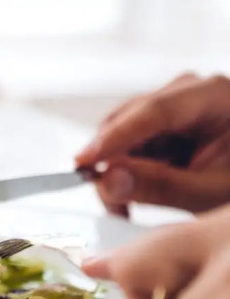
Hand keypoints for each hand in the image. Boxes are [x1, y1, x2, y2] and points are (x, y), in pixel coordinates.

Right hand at [75, 73, 229, 215]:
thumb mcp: (207, 193)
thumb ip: (158, 186)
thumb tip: (108, 179)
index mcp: (213, 96)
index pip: (154, 111)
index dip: (115, 138)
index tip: (84, 162)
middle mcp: (189, 91)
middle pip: (129, 120)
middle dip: (112, 162)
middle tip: (114, 204)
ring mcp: (173, 105)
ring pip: (120, 133)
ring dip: (116, 171)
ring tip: (126, 207)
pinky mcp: (161, 122)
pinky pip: (127, 143)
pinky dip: (124, 170)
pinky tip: (134, 193)